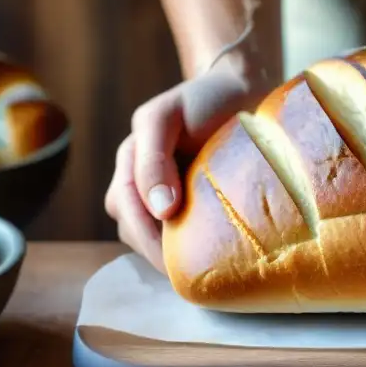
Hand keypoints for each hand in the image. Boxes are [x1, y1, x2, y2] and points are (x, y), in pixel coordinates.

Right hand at [104, 62, 254, 272]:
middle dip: (155, 252)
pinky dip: (187, 248)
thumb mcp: (165, 117)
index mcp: (131, 160)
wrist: (240, 90)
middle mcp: (140, 180)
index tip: (173, 256)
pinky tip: (208, 260)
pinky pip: (176, 233)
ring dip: (169, 254)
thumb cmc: (203, 99)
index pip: (125, 206)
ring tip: (199, 272)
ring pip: (149, 235)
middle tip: (189, 276)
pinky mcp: (188, 204)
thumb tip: (159, 210)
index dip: (145, 234)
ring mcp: (162, 193)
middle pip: (132, 227)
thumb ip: (152, 159)